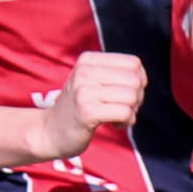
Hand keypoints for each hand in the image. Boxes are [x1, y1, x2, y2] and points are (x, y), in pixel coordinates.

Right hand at [28, 51, 146, 161]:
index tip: (126, 94)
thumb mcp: (92, 82)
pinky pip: (125, 113)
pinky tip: (115, 124)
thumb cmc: (79, 107)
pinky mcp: (87, 112)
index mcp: (88, 60)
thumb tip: (142, 77)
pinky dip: (127, 121)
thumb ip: (115, 74)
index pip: (134, 64)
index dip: (139, 81)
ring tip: (118, 116)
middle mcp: (85, 71)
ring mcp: (84, 91)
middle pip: (135, 80)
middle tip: (124, 108)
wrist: (50, 131)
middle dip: (137, 98)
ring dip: (132, 111)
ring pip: (132, 96)